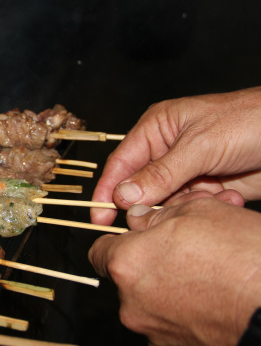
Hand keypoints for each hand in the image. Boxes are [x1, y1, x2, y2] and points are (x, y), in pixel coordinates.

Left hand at [88, 196, 260, 345]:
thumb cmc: (242, 258)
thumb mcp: (199, 212)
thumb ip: (156, 215)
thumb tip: (140, 218)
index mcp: (127, 264)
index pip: (99, 251)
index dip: (119, 241)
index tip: (138, 237)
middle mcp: (131, 303)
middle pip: (127, 278)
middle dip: (150, 263)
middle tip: (185, 251)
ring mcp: (154, 333)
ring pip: (150, 302)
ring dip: (168, 288)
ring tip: (206, 275)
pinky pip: (171, 326)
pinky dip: (184, 313)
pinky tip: (213, 300)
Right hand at [91, 86, 260, 224]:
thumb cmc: (247, 122)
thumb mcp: (200, 146)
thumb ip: (160, 174)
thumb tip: (122, 197)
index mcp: (156, 129)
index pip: (121, 163)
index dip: (108, 190)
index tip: (99, 217)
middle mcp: (166, 151)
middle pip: (141, 186)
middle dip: (149, 204)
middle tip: (151, 223)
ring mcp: (187, 171)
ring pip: (166, 201)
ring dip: (182, 207)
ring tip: (208, 195)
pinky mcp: (207, 188)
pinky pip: (190, 207)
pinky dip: (203, 209)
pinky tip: (226, 195)